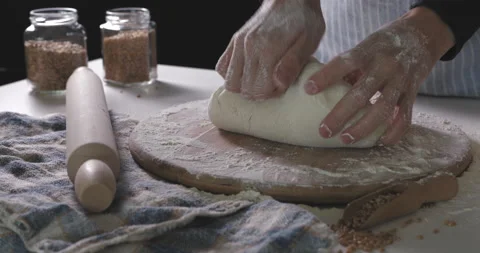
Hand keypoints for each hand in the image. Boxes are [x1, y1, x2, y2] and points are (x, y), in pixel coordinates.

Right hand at [216, 0, 324, 99]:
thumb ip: (293, 63)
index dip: (271, 94)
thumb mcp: (309, 41)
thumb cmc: (304, 21)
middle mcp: (248, 46)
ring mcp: (238, 44)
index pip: (259, 89)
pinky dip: (233, 75)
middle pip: (243, 89)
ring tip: (260, 80)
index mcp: (268, 49)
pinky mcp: (234, 42)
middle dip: (258, 93)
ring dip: (244, 87)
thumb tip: (278, 83)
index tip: (281, 87)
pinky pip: (222, 67)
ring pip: (230, 82)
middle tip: (272, 85)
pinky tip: (248, 72)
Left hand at [305, 7, 454, 144]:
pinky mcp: (413, 93)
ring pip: (382, 108)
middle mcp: (385, 66)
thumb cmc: (382, 45)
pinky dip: (393, 132)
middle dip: (340, 114)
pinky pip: (404, 116)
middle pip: (361, 93)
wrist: (422, 35)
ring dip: (363, 127)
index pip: (344, 63)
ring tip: (345, 139)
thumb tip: (322, 91)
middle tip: (323, 131)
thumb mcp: (364, 48)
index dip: (326, 76)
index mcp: (368, 51)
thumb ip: (348, 69)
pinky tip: (379, 142)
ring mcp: (401, 80)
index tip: (308, 89)